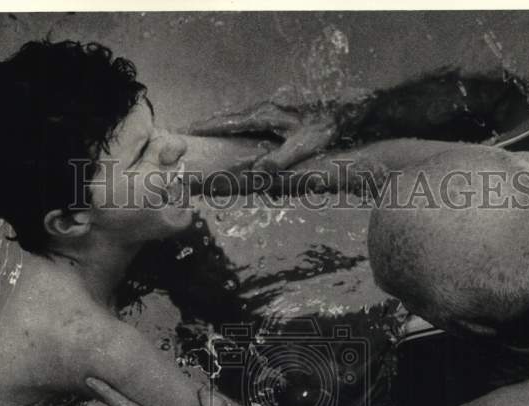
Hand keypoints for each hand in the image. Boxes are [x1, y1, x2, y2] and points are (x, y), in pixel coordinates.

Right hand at [187, 89, 369, 171]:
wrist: (342, 110)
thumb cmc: (323, 127)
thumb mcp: (302, 146)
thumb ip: (279, 159)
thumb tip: (257, 173)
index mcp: (264, 115)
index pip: (228, 121)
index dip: (207, 127)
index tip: (188, 130)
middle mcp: (263, 109)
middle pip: (228, 118)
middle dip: (207, 125)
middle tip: (186, 132)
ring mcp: (269, 109)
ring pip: (237, 118)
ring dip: (220, 125)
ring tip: (202, 134)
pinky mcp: (277, 113)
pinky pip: (248, 121)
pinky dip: (234, 126)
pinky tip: (233, 134)